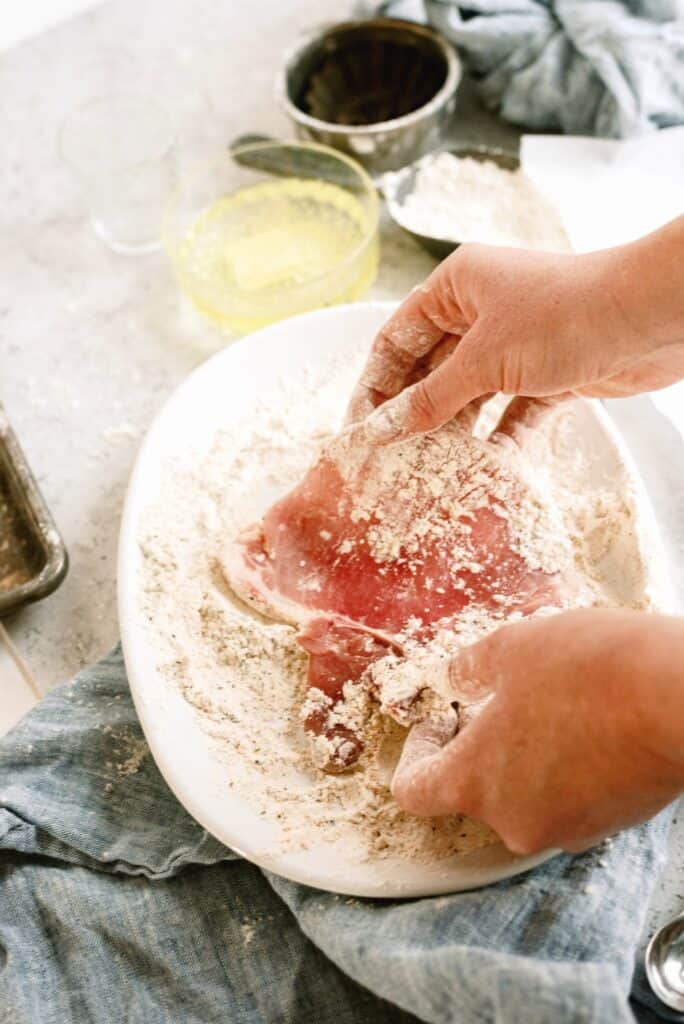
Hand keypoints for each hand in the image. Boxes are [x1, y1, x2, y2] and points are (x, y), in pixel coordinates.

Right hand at [348, 217, 683, 441]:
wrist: (652, 319)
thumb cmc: (563, 317)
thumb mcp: (483, 360)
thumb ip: (430, 399)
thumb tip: (381, 430)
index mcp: (457, 287)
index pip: (397, 338)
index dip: (373, 385)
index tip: (357, 431)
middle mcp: (484, 310)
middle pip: (431, 370)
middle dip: (412, 414)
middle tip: (388, 461)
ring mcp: (518, 344)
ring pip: (471, 395)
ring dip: (453, 432)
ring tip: (428, 473)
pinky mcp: (550, 374)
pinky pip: (513, 413)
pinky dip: (501, 440)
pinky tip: (487, 471)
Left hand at [391, 608, 683, 853]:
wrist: (680, 700)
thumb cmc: (590, 671)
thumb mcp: (512, 648)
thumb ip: (469, 667)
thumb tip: (456, 677)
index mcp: (473, 782)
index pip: (412, 792)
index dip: (416, 753)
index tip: (439, 722)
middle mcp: (513, 821)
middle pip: (473, 791)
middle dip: (480, 745)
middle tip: (502, 698)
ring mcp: (565, 830)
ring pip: (525, 795)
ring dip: (527, 755)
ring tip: (554, 703)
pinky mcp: (609, 826)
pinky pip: (568, 799)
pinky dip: (566, 768)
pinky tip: (590, 724)